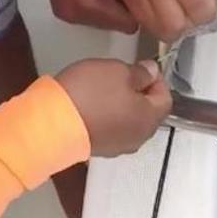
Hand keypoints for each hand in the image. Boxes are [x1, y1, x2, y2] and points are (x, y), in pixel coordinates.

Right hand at [29, 0, 136, 32]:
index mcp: (88, 4)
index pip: (129, 24)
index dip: (139, 6)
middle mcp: (75, 14)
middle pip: (117, 24)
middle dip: (125, 6)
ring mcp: (67, 12)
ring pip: (105, 19)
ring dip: (112, 4)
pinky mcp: (63, 8)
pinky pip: (92, 13)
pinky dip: (99, 2)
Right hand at [55, 58, 170, 156]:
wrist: (50, 126)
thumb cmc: (91, 94)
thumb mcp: (119, 71)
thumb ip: (141, 73)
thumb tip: (153, 72)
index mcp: (150, 119)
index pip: (166, 98)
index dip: (157, 80)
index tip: (141, 67)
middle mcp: (138, 138)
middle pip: (148, 112)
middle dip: (140, 93)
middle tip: (122, 76)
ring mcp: (117, 148)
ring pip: (129, 122)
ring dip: (123, 105)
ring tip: (105, 89)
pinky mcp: (97, 150)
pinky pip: (110, 130)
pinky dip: (107, 117)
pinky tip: (92, 104)